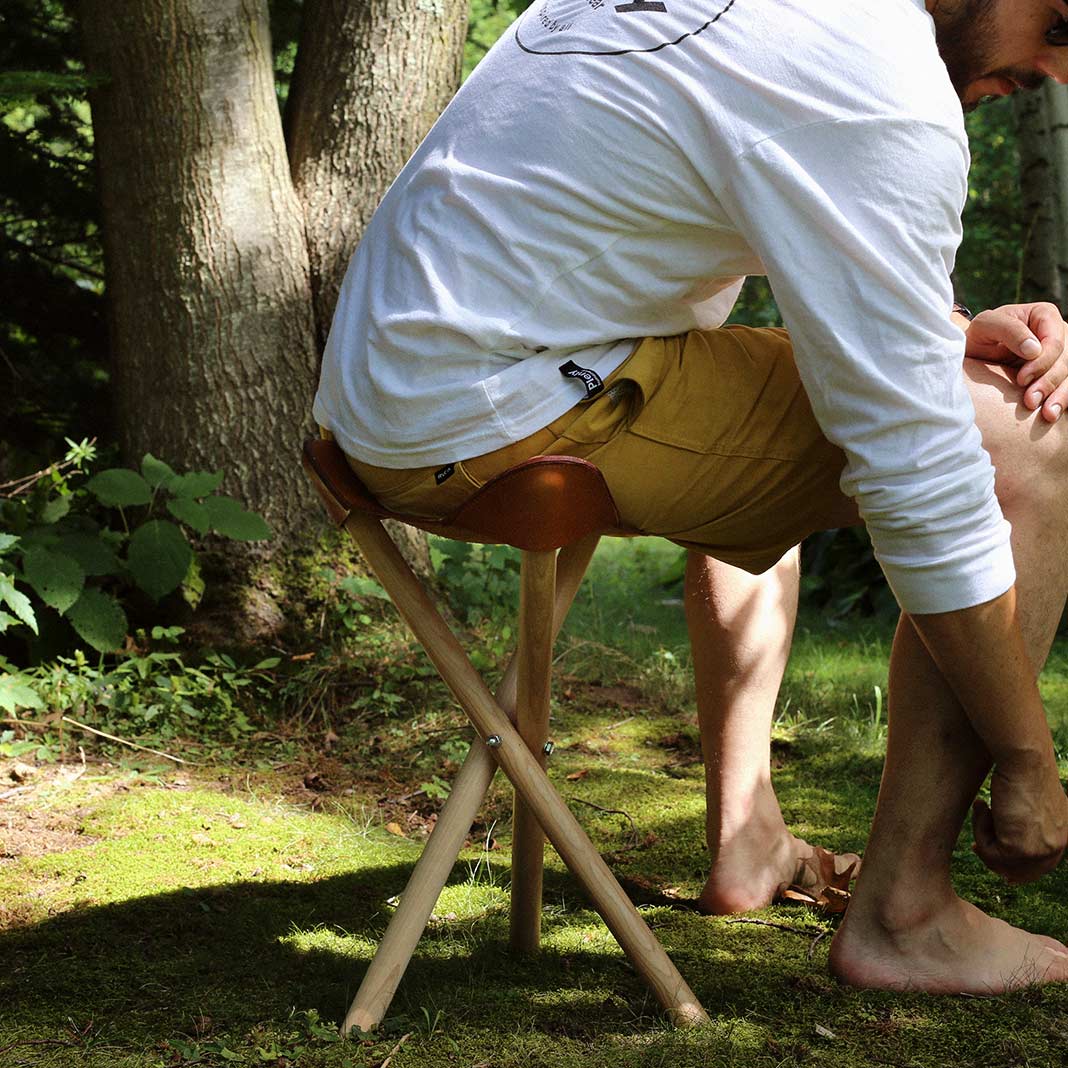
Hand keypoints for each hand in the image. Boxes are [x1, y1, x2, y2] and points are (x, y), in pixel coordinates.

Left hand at [962, 302, 1067, 421]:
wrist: (974, 354)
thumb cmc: (980, 336)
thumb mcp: (986, 325)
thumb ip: (1009, 330)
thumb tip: (1034, 350)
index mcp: (1045, 316)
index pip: (1055, 341)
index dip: (1042, 362)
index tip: (1021, 379)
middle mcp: (1058, 334)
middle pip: (1065, 361)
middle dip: (1049, 382)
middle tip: (1031, 401)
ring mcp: (1060, 355)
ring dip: (1060, 396)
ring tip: (1047, 414)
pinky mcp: (1056, 374)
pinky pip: (1067, 388)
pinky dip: (1062, 401)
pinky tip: (1052, 414)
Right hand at [972, 753, 1067, 883]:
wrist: (1026, 760)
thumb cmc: (1026, 769)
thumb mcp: (1035, 799)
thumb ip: (1031, 820)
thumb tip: (1013, 833)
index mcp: (1062, 836)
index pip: (1039, 865)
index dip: (1014, 865)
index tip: (990, 853)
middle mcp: (1055, 847)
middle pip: (1021, 872)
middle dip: (995, 860)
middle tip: (975, 846)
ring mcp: (1038, 851)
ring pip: (1000, 862)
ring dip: (983, 837)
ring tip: (982, 808)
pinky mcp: (1018, 849)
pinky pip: (989, 852)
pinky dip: (979, 831)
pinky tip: (981, 806)